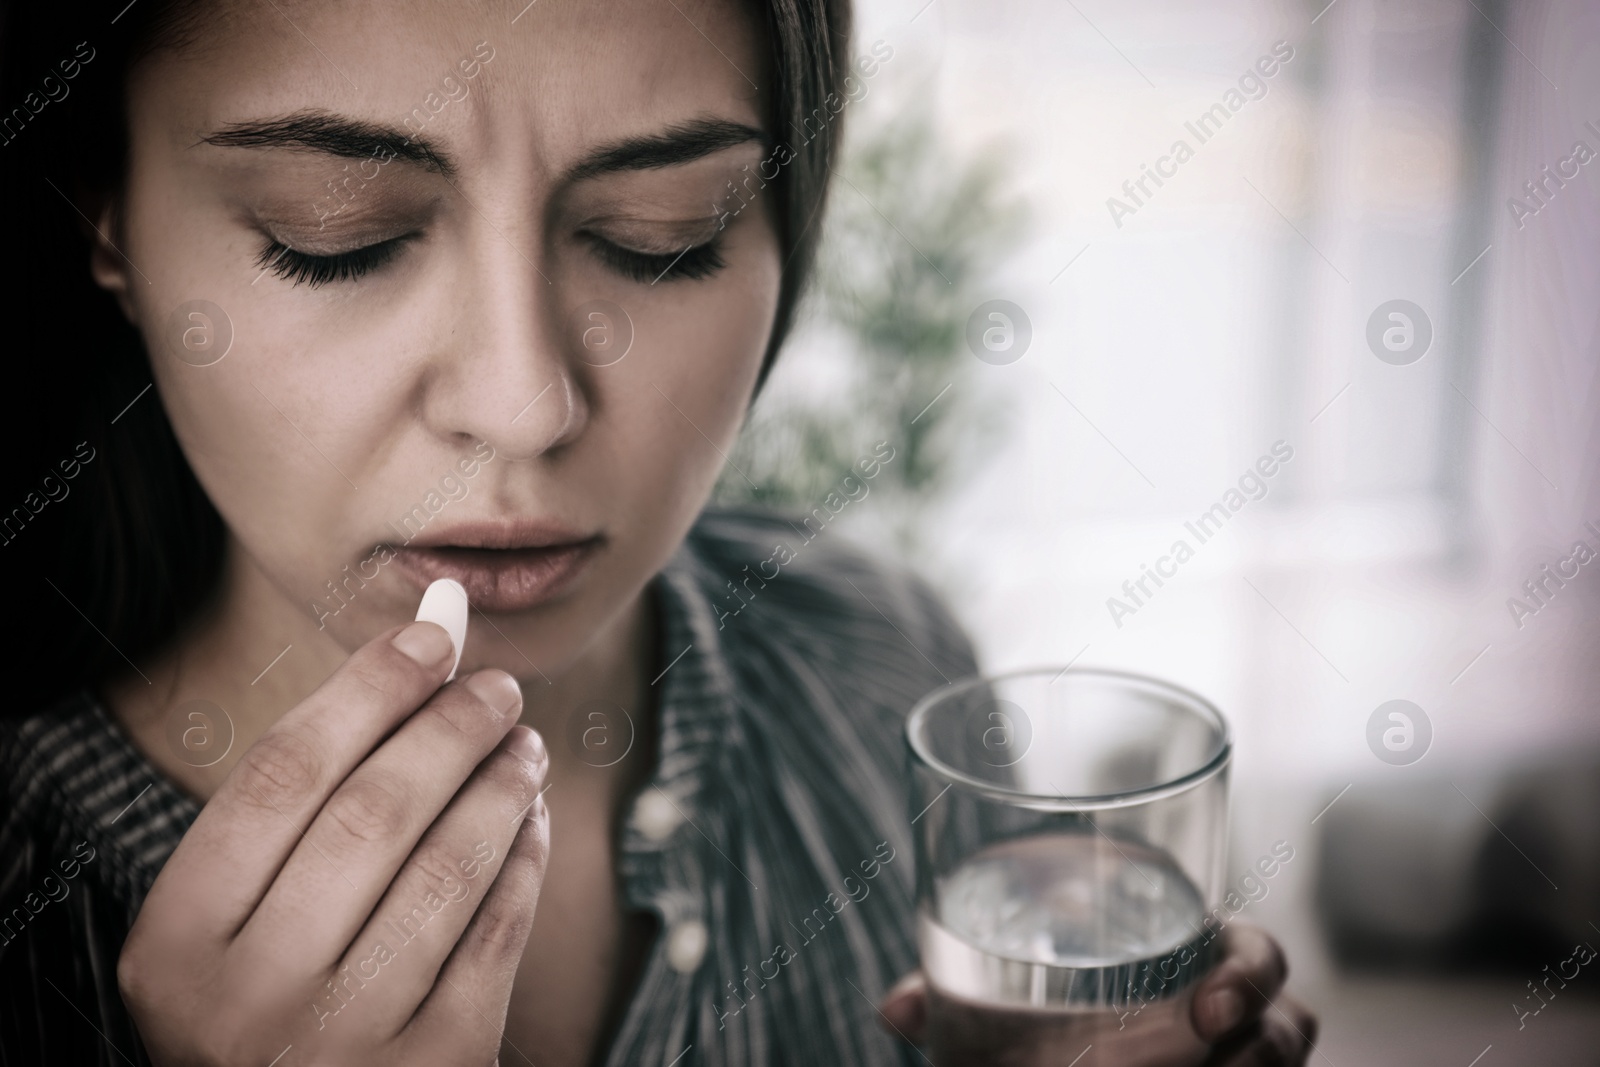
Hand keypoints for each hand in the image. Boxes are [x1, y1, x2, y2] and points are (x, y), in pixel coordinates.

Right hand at [118, 621, 549, 1065]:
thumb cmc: (269, 999)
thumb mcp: (239, 917)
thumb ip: (307, 794)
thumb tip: (425, 636)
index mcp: (177, 945)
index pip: (282, 775)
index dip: (367, 689)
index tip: (433, 638)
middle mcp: (246, 1000)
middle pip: (372, 813)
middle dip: (451, 730)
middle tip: (498, 689)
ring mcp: (340, 1045)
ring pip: (446, 871)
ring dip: (501, 788)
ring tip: (524, 747)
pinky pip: (497, 936)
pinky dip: (523, 863)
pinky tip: (531, 823)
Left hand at [877, 924, 1317, 1065]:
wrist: (1052, 1051)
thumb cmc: (1040, 1019)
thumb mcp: (1002, 1004)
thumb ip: (955, 997)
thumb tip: (895, 1011)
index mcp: (1188, 960)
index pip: (1254, 955)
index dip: (1251, 974)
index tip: (1214, 1005)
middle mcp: (1231, 1014)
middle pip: (1287, 1021)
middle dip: (1265, 1039)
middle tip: (1212, 1038)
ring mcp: (1239, 1059)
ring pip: (1284, 1059)